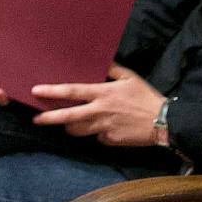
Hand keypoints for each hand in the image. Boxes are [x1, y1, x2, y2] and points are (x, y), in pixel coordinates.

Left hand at [33, 65, 167, 145]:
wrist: (165, 122)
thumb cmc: (146, 96)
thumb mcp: (130, 77)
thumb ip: (112, 70)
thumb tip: (101, 61)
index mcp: (102, 93)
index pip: (72, 92)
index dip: (52, 91)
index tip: (36, 91)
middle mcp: (99, 111)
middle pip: (68, 117)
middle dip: (49, 118)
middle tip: (36, 119)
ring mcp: (104, 128)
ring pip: (78, 131)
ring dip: (71, 128)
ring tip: (68, 124)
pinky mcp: (112, 140)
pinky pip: (98, 138)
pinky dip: (97, 134)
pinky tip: (104, 129)